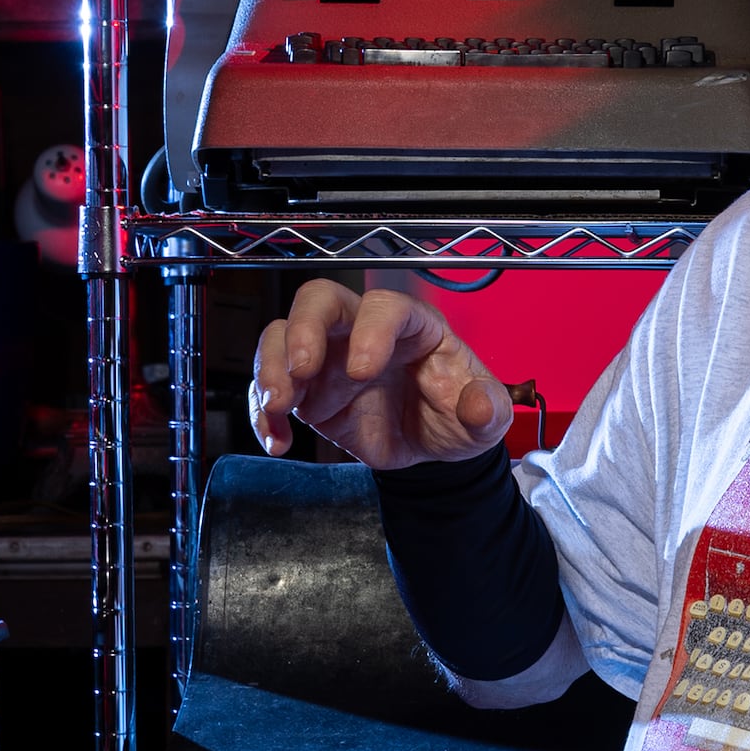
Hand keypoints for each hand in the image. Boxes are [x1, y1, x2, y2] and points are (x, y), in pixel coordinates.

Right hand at [247, 280, 508, 468]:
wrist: (432, 449)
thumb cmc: (457, 414)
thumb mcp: (487, 418)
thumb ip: (487, 410)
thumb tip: (479, 408)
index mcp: (413, 327)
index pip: (384, 307)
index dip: (370, 330)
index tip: (363, 370)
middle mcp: (363, 332)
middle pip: (320, 301)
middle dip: (304, 329)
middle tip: (301, 370)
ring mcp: (330, 359)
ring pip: (282, 336)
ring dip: (272, 368)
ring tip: (279, 407)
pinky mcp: (308, 392)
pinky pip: (270, 390)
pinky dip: (263, 413)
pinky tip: (277, 440)